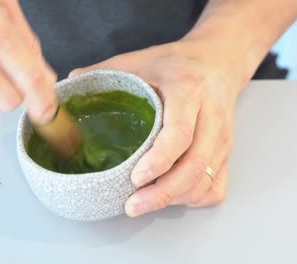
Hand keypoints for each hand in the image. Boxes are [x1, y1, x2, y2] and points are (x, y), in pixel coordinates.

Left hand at [70, 41, 242, 216]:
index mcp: (188, 92)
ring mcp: (222, 139)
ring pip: (204, 182)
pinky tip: (171, 195)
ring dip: (174, 199)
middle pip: (193, 167)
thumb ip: (105, 70)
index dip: (159, 160)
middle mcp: (211, 118)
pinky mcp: (226, 154)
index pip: (179, 133)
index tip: (135, 178)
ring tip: (143, 202)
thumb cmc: (177, 63)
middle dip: (162, 193)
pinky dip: (192, 199)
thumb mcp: (140, 59)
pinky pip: (214, 188)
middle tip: (132, 205)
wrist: (218, 61)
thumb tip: (70, 85)